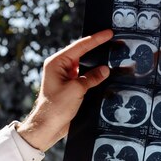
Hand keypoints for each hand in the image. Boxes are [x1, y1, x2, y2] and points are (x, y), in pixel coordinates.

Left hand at [17, 29, 113, 150]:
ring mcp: (65, 77)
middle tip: (112, 41)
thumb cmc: (54, 108)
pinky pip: (85, 77)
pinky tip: (104, 76)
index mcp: (56, 63)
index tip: (107, 33)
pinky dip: (94, 76)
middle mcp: (60, 67)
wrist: (47, 126)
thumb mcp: (76, 90)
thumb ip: (92, 78)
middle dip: (97, 49)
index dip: (95, 39)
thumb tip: (105, 70)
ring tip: (111, 57)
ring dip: (96, 64)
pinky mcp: (70, 86)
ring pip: (84, 66)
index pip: (79, 46)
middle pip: (82, 53)